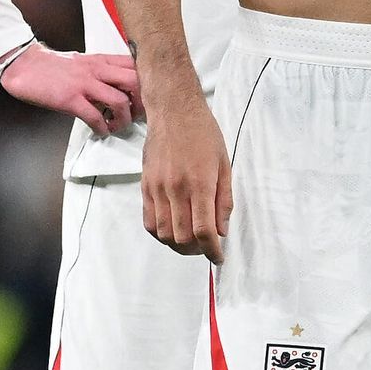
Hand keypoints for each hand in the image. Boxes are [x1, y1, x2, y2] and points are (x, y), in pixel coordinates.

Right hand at [0, 44, 142, 135]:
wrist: (23, 64)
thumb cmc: (53, 66)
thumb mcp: (84, 62)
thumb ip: (103, 70)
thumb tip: (120, 86)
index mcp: (102, 60)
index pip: (136, 66)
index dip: (147, 83)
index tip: (147, 97)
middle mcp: (97, 69)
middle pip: (136, 82)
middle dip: (142, 102)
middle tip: (139, 116)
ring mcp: (84, 84)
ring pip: (119, 101)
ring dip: (124, 119)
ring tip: (118, 126)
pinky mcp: (70, 99)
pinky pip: (94, 116)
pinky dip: (102, 128)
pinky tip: (101, 131)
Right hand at [141, 89, 232, 262]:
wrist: (174, 111)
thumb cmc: (204, 134)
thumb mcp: (225, 164)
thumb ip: (224, 200)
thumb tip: (222, 231)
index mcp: (200, 183)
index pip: (204, 230)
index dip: (212, 251)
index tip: (218, 257)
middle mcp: (176, 189)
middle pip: (182, 238)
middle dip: (197, 250)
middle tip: (207, 247)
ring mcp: (157, 188)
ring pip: (163, 234)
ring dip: (178, 244)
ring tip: (191, 241)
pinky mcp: (145, 186)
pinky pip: (149, 221)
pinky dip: (160, 233)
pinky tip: (173, 230)